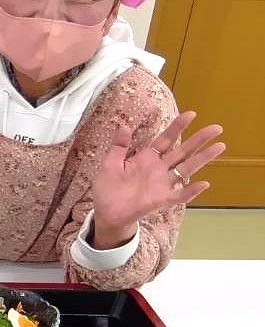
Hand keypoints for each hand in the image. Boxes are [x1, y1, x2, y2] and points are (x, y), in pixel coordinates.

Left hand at [91, 111, 225, 246]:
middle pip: (183, 151)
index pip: (166, 139)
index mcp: (146, 158)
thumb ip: (119, 146)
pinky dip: (191, 190)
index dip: (177, 127)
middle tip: (217, 128)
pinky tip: (204, 183)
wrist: (106, 212)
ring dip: (203, 158)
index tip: (191, 114)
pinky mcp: (162, 199)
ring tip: (220, 146)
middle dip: (199, 139)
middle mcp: (159, 168)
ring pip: (187, 168)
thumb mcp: (110, 163)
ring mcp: (162, 184)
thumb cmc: (108, 187)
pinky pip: (180, 194)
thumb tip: (124, 125)